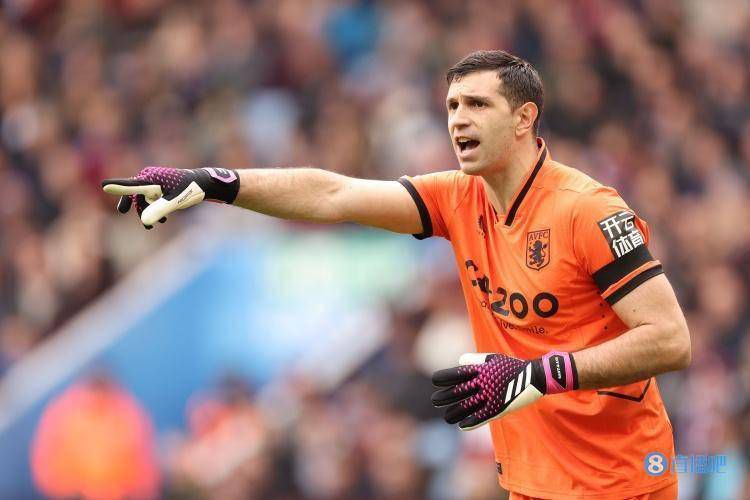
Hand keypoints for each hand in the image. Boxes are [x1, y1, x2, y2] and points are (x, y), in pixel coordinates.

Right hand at [101, 167, 239, 228]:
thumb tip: (145, 222)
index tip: (103, 186)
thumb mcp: (174, 202)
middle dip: (132, 205)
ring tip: (154, 225)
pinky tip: (162, 220)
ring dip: (145, 211)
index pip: (130, 185)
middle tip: (122, 211)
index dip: (116, 187)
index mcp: (151, 178)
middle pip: (132, 192)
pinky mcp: (158, 185)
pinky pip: (149, 197)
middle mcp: (149, 177)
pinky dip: (152, 208)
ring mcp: (153, 180)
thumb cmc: (189, 191)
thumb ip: (159, 211)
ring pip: (141, 197)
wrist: (202, 184)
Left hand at [431, 351, 576, 429]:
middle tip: (435, 401)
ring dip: (454, 413)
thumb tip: (458, 361)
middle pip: (457, 392)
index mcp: (479, 370)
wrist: (533, 376)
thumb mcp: (491, 358)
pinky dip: (470, 422)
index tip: (435, 381)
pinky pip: (481, 417)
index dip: (442, 378)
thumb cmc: (510, 366)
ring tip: (447, 416)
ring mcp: (489, 396)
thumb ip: (474, 360)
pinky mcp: (498, 408)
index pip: (454, 374)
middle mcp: (482, 383)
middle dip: (443, 397)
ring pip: (466, 407)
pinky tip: (462, 425)